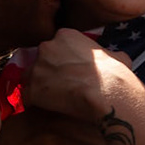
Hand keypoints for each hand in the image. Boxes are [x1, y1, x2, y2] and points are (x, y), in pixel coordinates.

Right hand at [0, 108, 110, 144]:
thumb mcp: (23, 124)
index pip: (90, 109)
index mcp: (46, 108)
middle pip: (100, 131)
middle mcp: (52, 121)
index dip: (100, 124)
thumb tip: (88, 124)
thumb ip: (51, 118)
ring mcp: (54, 144)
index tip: (103, 134)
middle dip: (103, 144)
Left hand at [25, 30, 139, 123]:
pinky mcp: (32, 89)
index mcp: (65, 35)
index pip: (56, 46)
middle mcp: (46, 47)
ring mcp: (37, 68)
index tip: (69, 71)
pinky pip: (27, 97)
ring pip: (31, 77)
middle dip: (49, 72)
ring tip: (54, 100)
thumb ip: (106, 54)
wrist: (105, 92)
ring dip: (40, 87)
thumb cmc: (114, 74)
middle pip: (41, 60)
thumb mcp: (116, 55)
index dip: (62, 60)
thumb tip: (116, 59)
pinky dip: (35, 103)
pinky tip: (47, 109)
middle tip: (62, 86)